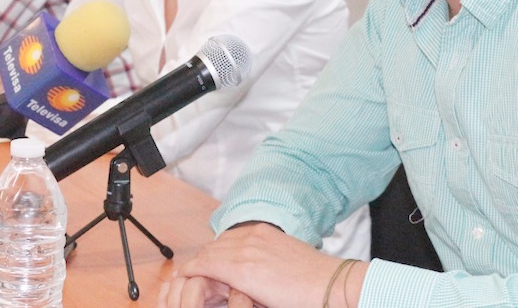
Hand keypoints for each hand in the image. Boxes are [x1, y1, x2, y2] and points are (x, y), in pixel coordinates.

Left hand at [159, 224, 366, 307]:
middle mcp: (251, 236)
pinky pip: (207, 265)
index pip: (228, 239)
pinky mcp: (241, 268)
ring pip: (209, 253)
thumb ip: (266, 260)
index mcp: (264, 232)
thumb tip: (257, 273)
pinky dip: (194, 269)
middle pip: (216, 244)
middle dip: (204, 258)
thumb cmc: (314, 279)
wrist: (331, 285)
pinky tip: (186, 276)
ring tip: (186, 275)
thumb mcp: (285, 260)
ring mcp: (245, 250)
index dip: (215, 252)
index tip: (207, 263)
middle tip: (192, 271)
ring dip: (198, 264)